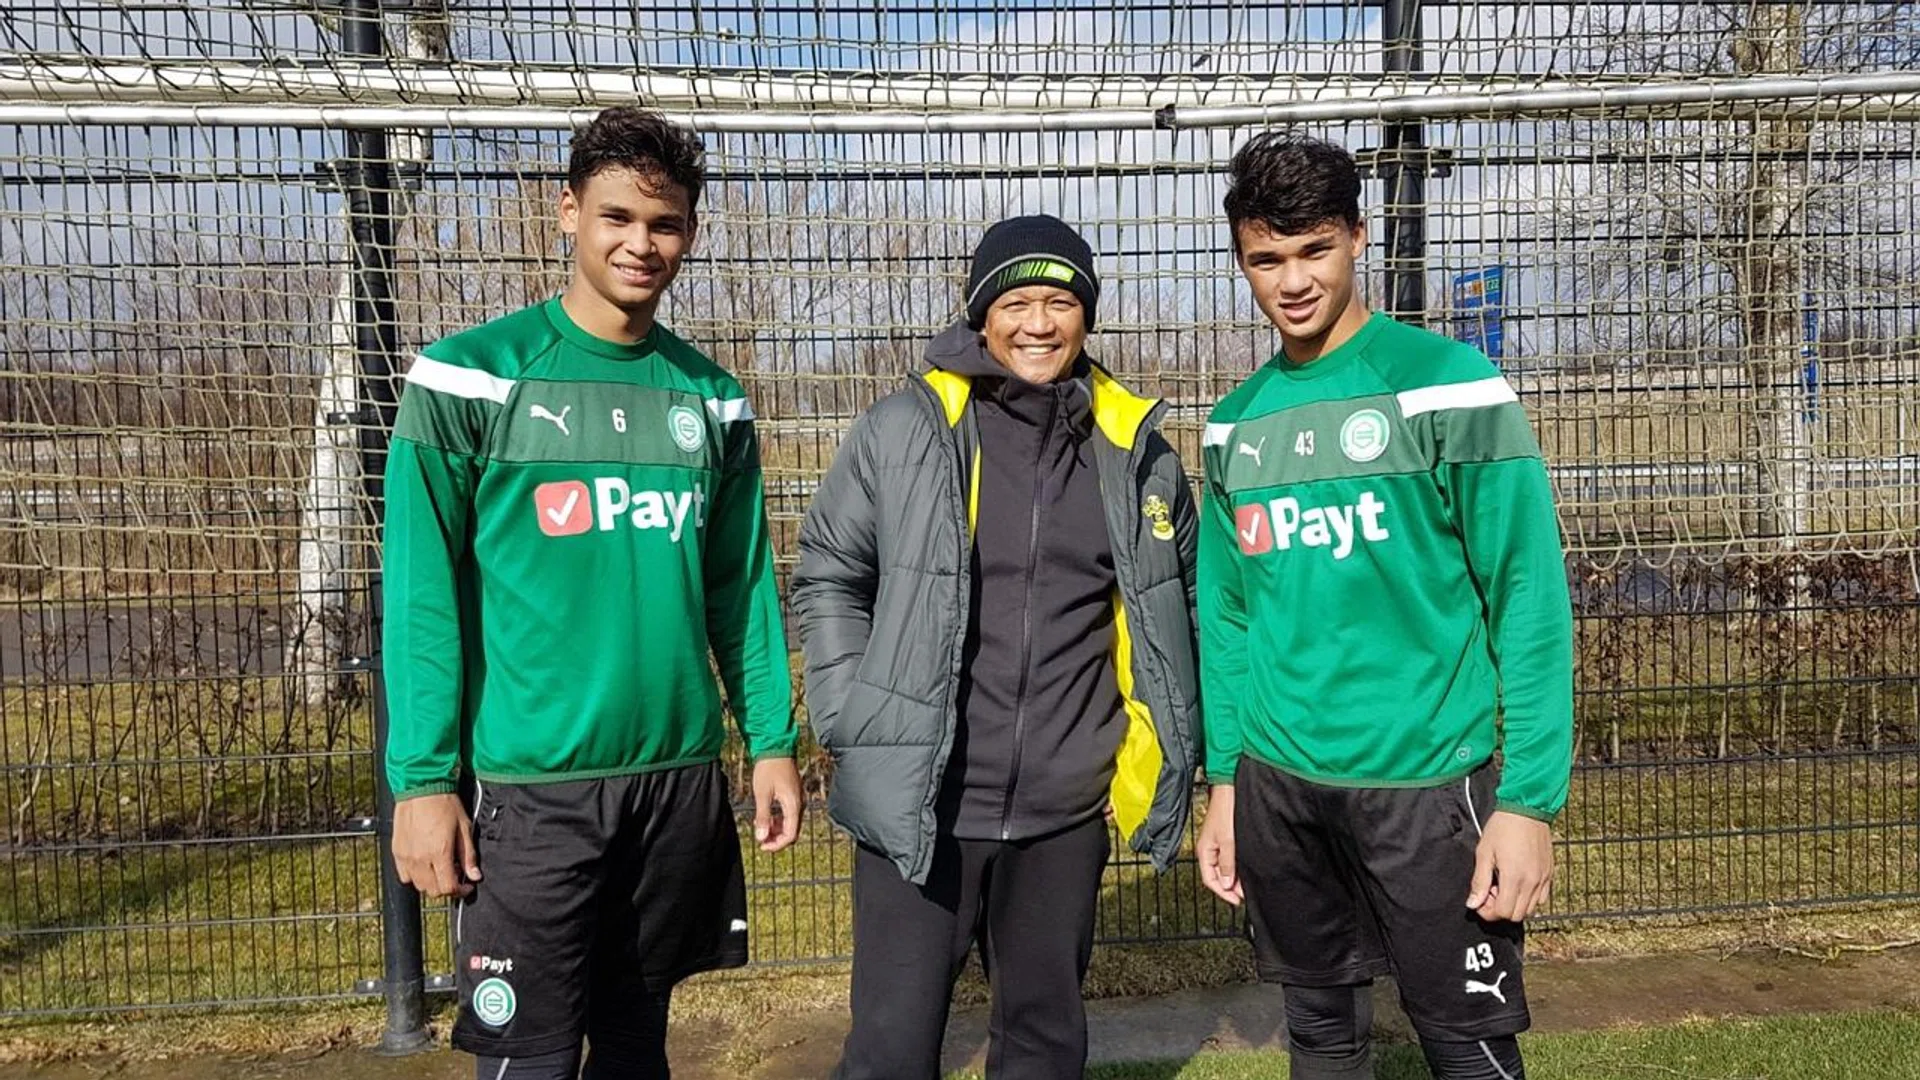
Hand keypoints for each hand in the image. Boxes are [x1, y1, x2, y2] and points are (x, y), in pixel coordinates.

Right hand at [393, 792, 479, 899]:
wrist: (421, 787)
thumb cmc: (444, 804)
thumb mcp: (464, 828)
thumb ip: (468, 856)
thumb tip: (475, 876)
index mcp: (439, 853)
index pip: (448, 887)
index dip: (460, 891)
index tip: (467, 886)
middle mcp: (420, 859)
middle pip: (433, 891)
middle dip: (447, 888)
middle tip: (455, 875)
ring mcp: (406, 856)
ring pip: (418, 886)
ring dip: (431, 883)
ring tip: (440, 869)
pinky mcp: (396, 851)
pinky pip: (404, 875)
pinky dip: (415, 876)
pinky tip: (424, 864)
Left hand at [752, 757, 803, 852]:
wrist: (776, 747)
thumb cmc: (768, 769)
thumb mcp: (762, 794)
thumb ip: (763, 816)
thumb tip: (761, 837)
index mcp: (793, 805)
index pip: (790, 835)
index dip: (777, 845)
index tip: (762, 846)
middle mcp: (799, 804)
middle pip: (792, 831)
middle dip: (776, 839)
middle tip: (760, 840)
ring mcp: (797, 799)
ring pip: (790, 823)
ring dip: (776, 829)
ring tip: (760, 827)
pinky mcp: (793, 795)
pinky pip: (788, 814)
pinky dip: (778, 820)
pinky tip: (765, 816)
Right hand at [1196, 784, 1242, 906]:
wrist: (1230, 789)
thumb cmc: (1226, 810)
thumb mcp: (1228, 841)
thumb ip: (1227, 864)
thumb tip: (1227, 884)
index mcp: (1204, 851)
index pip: (1210, 880)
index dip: (1223, 892)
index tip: (1237, 900)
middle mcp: (1209, 849)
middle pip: (1217, 875)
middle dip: (1230, 886)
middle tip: (1245, 894)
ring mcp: (1217, 844)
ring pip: (1224, 868)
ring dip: (1234, 877)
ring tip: (1247, 884)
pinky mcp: (1225, 838)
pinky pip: (1229, 858)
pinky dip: (1237, 866)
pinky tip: (1246, 869)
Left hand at [1467, 811, 1553, 920]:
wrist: (1527, 809)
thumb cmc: (1502, 827)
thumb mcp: (1484, 853)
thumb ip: (1479, 881)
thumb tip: (1473, 904)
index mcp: (1514, 877)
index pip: (1503, 912)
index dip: (1488, 911)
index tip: (1481, 898)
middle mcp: (1532, 882)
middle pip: (1517, 915)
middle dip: (1500, 909)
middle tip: (1491, 891)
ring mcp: (1543, 879)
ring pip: (1531, 909)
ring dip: (1515, 904)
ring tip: (1504, 886)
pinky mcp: (1549, 874)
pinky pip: (1542, 898)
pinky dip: (1529, 898)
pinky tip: (1518, 883)